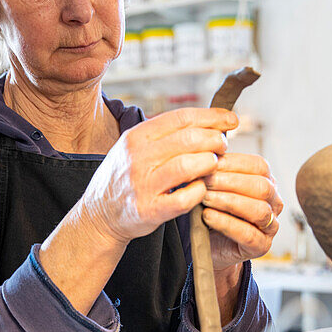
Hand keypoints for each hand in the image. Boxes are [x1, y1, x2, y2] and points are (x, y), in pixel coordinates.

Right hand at [78, 107, 237, 246]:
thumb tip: (207, 121)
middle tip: (223, 147)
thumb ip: (164, 134)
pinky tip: (200, 189)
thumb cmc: (125, 177)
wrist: (99, 214)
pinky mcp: (150, 210)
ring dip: (209, 164)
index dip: (212, 117)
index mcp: (136, 137)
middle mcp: (137, 158)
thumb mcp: (134, 147)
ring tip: (213, 165)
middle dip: (215, 140)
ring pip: (188, 166)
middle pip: (189, 139)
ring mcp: (143, 185)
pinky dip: (200, 191)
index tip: (232, 120)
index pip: (181, 118)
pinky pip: (185, 198)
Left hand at [201, 153, 282, 272]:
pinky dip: (226, 223)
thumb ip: (216, 169)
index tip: (209, 162)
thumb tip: (207, 147)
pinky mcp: (262, 246)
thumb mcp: (214, 186)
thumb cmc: (212, 210)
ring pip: (259, 210)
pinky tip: (207, 216)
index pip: (259, 166)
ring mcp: (271, 226)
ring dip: (228, 202)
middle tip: (204, 181)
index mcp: (267, 182)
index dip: (234, 163)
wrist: (209, 244)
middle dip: (230, 182)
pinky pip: (249, 234)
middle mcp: (274, 203)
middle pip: (262, 187)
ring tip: (204, 199)